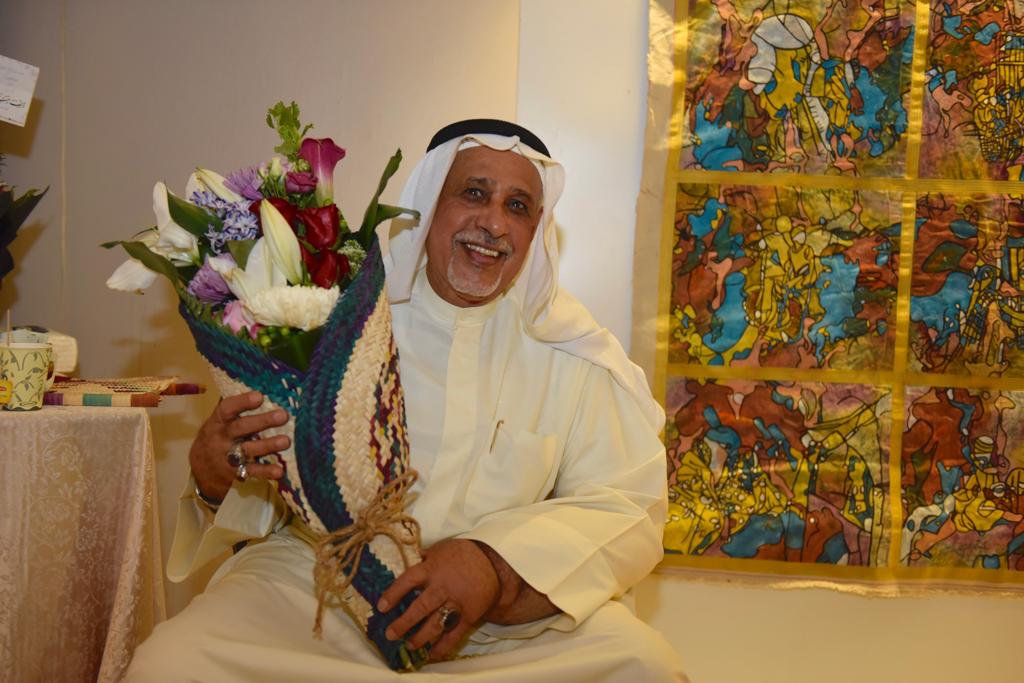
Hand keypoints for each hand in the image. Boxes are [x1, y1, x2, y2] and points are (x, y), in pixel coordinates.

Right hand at [190, 390, 289, 500]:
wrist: (201, 469)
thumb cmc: (219, 436)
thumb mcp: (220, 421)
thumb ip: (238, 408)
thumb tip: (265, 387)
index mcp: (218, 421)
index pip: (227, 409)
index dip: (243, 402)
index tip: (260, 396)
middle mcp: (222, 437)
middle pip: (241, 428)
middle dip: (262, 421)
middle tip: (283, 415)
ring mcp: (227, 456)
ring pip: (248, 450)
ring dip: (268, 445)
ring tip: (286, 441)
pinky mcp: (235, 473)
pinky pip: (251, 471)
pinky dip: (265, 472)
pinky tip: (279, 471)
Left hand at [377, 539, 498, 661]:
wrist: (494, 561)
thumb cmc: (463, 553)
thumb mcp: (440, 549)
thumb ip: (423, 559)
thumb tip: (403, 563)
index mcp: (433, 568)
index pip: (408, 581)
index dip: (394, 594)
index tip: (381, 607)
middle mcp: (443, 587)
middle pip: (420, 607)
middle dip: (404, 623)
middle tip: (390, 634)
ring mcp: (456, 602)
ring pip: (436, 623)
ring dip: (421, 637)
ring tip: (410, 645)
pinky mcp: (469, 615)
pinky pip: (455, 634)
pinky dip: (443, 646)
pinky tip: (432, 653)